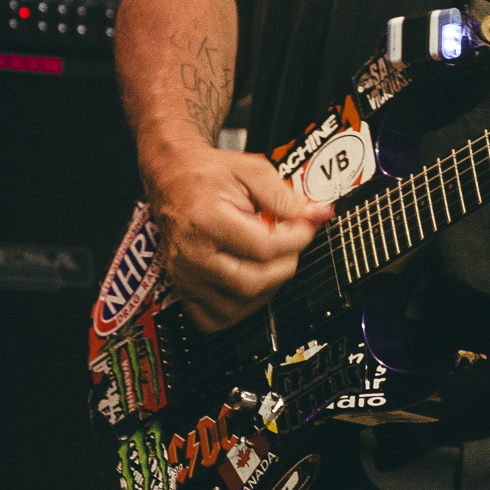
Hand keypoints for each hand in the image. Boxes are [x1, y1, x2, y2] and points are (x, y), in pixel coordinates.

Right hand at [142, 142, 331, 330]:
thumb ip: (284, 196)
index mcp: (206, 220)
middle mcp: (192, 254)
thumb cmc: (206, 175)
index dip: (296, 239)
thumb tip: (317, 214)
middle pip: (253, 281)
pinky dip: (240, 308)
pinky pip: (215, 319)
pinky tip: (251, 281)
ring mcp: (185, 276)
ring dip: (268, 286)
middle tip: (292, 244)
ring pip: (238, 305)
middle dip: (285, 264)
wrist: (172, 179)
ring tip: (272, 259)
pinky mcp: (183, 290)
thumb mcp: (251, 171)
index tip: (306, 226)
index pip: (264, 247)